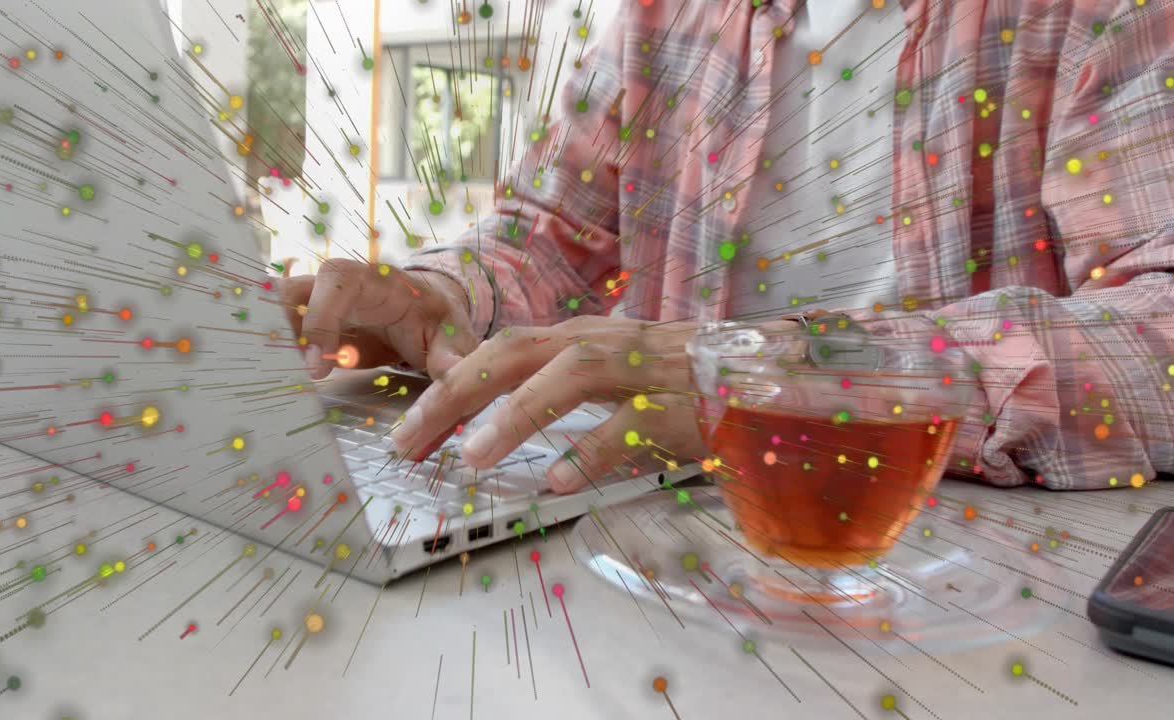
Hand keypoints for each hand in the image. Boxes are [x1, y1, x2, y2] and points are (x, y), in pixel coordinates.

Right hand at [280, 260, 478, 379]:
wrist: (428, 313)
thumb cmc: (437, 318)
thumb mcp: (452, 335)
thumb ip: (450, 355)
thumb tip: (454, 377)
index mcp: (374, 281)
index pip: (333, 280)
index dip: (319, 317)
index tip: (320, 365)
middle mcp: (339, 287)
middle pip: (291, 290)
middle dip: (283, 330)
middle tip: (293, 374)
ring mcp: (321, 303)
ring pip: (278, 310)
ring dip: (277, 344)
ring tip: (289, 380)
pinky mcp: (313, 324)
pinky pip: (281, 330)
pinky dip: (280, 353)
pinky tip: (290, 380)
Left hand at [390, 316, 707, 492]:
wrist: (767, 370)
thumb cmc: (684, 378)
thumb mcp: (613, 372)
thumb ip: (560, 388)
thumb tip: (492, 421)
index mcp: (582, 337)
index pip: (499, 351)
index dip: (447, 385)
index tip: (406, 431)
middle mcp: (604, 342)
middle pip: (515, 355)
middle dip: (455, 396)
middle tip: (408, 442)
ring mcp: (643, 370)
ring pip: (568, 378)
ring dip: (516, 415)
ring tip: (472, 458)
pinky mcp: (680, 405)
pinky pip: (632, 425)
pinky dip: (595, 450)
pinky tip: (562, 483)